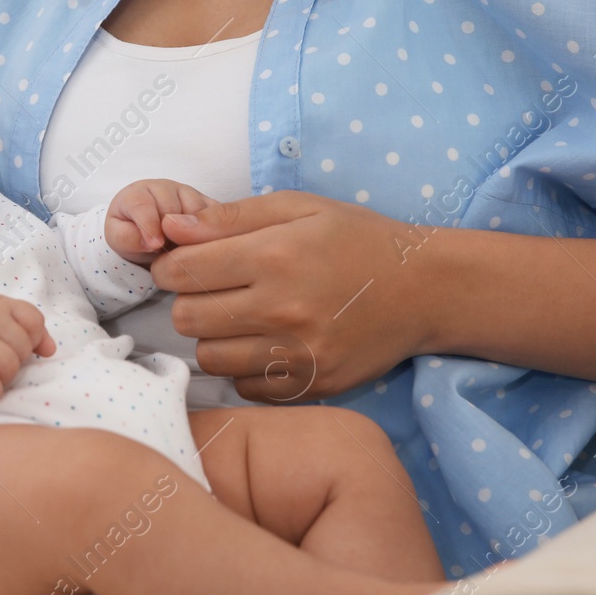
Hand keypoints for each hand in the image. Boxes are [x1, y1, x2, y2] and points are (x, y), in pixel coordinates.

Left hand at [105, 178, 216, 265]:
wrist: (147, 232)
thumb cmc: (131, 233)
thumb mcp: (119, 239)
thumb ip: (127, 238)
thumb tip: (149, 242)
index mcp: (138, 193)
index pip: (143, 204)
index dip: (150, 225)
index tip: (155, 246)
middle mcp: (165, 189)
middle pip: (173, 210)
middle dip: (170, 235)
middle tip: (167, 252)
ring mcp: (189, 195)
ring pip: (198, 213)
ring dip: (191, 237)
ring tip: (180, 250)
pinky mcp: (209, 205)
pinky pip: (218, 218)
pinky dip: (211, 234)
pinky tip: (200, 245)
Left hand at [150, 191, 440, 401]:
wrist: (424, 289)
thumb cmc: (357, 239)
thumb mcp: (298, 208)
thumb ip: (230, 217)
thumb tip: (171, 228)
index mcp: (274, 256)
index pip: (182, 271)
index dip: (171, 266)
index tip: (185, 264)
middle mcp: (283, 309)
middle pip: (187, 319)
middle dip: (189, 301)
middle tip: (214, 291)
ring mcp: (299, 354)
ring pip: (210, 358)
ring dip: (214, 337)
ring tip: (240, 318)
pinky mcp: (312, 385)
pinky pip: (245, 386)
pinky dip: (244, 368)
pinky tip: (265, 344)